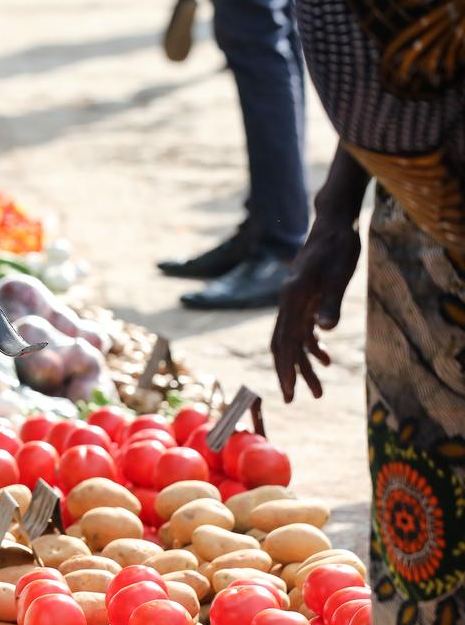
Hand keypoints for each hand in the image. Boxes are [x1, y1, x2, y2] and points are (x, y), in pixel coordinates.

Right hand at [270, 222, 361, 401]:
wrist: (335, 225)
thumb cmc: (338, 247)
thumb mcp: (340, 274)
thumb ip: (331, 302)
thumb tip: (325, 330)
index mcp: (292, 298)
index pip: (284, 341)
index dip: (285, 369)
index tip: (289, 392)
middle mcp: (288, 303)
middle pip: (284, 345)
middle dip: (289, 373)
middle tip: (295, 399)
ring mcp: (296, 303)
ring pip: (295, 340)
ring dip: (304, 365)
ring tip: (318, 391)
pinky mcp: (306, 300)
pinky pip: (303, 330)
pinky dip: (312, 347)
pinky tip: (325, 358)